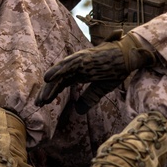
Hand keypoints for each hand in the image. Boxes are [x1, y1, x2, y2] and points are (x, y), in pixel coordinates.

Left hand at [36, 34, 156, 111]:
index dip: (52, 93)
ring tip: (41, 97)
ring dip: (50, 84)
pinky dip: (57, 70)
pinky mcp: (84, 56)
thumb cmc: (116, 69)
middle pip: (58, 79)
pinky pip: (68, 64)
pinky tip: (48, 77)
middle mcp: (76, 66)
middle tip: (37, 104)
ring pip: (60, 73)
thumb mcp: (100, 88)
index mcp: (79, 73)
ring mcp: (79, 60)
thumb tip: (78, 111)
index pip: (61, 84)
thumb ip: (89, 98)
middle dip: (47, 92)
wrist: (129, 54)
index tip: (42, 103)